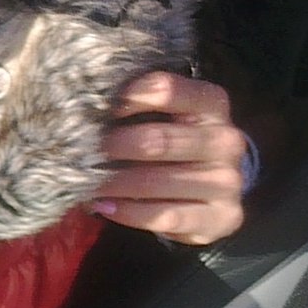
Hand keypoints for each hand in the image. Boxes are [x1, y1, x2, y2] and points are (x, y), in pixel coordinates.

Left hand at [95, 70, 249, 244]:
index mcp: (212, 104)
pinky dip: (127, 212)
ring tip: (83, 181)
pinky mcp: (223, 217)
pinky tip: (104, 206)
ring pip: (156, 182)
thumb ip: (141, 105)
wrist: (217, 187)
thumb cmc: (179, 142)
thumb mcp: (170, 116)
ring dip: (113, 183)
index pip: (166, 89)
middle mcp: (226, 140)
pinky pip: (164, 216)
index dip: (126, 97)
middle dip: (113, 146)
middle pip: (158, 140)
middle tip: (79, 151)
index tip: (95, 107)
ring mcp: (227, 182)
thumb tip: (89, 103)